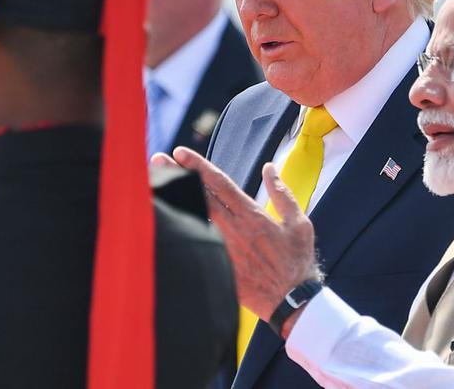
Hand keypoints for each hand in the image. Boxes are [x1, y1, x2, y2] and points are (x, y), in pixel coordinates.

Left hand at [164, 148, 321, 320]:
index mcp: (252, 215)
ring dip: (174, 200)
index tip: (180, 152)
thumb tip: (269, 168)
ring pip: (193, 218)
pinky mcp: (219, 265)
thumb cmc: (297, 260)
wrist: (290, 300)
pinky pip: (196, 242)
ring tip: (156, 185)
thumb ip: (281, 193)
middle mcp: (233, 229)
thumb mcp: (298, 223)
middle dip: (177, 176)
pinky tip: (167, 220)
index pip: (220, 183)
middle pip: (199, 196)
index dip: (198, 165)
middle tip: (158, 160)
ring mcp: (223, 248)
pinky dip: (181, 227)